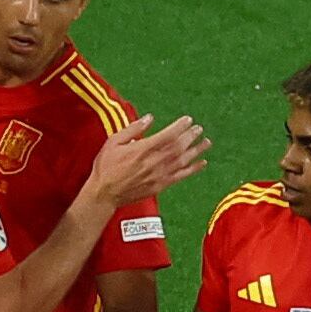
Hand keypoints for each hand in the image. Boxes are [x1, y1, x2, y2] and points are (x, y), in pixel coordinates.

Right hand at [86, 115, 209, 207]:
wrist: (104, 193)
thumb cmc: (106, 167)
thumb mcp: (113, 142)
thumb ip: (132, 129)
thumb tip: (149, 118)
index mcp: (142, 149)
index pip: (167, 135)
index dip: (180, 126)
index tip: (188, 120)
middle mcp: (153, 162)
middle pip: (178, 146)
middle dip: (191, 136)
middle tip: (199, 129)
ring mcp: (158, 175)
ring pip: (183, 160)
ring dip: (196, 150)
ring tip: (206, 142)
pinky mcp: (160, 185)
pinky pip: (181, 176)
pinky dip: (193, 169)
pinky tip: (202, 163)